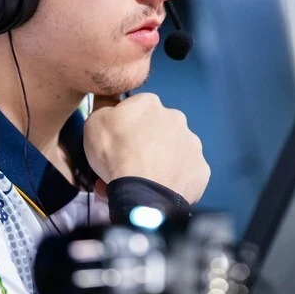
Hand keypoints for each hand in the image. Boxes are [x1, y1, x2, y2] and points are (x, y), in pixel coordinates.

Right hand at [83, 92, 209, 203]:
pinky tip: (160, 189)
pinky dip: (174, 180)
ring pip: (174, 151)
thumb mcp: (94, 123)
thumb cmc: (115, 153)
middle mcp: (176, 118)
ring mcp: (192, 144)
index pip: (136, 109)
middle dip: (145, 144)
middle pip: (157, 129)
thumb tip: (110, 101)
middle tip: (128, 165)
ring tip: (144, 182)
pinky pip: (185, 173)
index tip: (117, 143)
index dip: (124, 127)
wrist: (142, 192)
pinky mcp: (201, 169)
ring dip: (160, 161)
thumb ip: (104, 107)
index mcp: (150, 103)